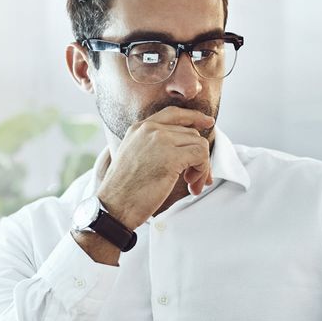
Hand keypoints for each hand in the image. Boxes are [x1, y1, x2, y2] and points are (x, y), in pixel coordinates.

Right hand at [98, 107, 214, 229]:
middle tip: (194, 179)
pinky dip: (202, 171)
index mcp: (138, 128)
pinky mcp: (171, 157)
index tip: (207, 122)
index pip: (173, 113)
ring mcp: (160, 141)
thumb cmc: (123, 191)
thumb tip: (183, 148)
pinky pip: (201, 156)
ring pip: (199, 144)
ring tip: (192, 184)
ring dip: (201, 166)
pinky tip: (191, 185)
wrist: (114, 207)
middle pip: (190, 133)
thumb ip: (153, 146)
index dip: (193, 116)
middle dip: (198, 156)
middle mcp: (149, 130)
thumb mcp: (134, 157)